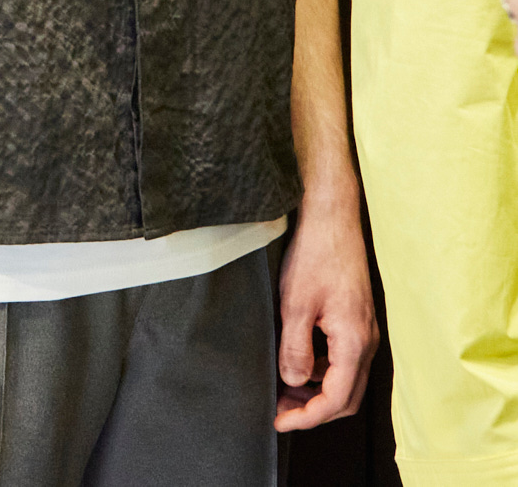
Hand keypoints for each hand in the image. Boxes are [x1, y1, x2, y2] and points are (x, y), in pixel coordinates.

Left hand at [274, 193, 374, 430]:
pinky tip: (293, 363)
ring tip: (279, 391)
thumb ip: (295, 347)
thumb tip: (293, 382)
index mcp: (354, 342)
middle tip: (277, 412)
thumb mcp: (295, 303)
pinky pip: (341, 360)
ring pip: (344, 379)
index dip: (308, 418)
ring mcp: (362, 332)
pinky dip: (319, 371)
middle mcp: (365, 342)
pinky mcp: (354, 321)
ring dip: (315, 392)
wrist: (333, 220)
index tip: (278, 422)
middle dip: (312, 411)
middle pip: (346, 397)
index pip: (337, 399)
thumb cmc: (315, 256)